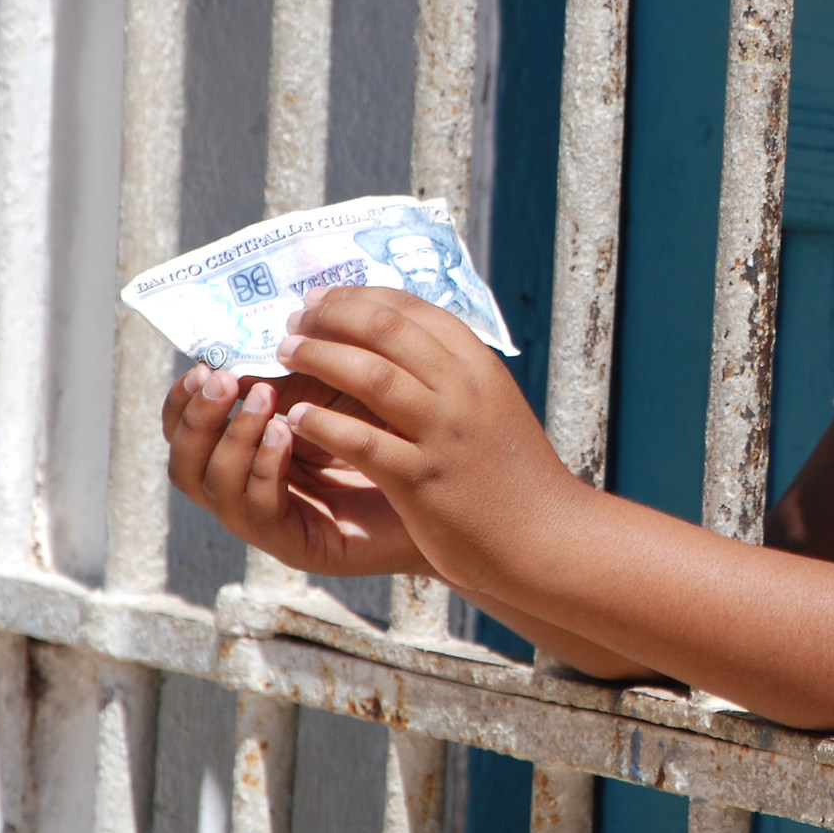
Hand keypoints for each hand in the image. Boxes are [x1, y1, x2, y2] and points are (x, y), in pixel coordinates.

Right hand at [162, 365, 433, 577]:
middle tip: (221, 379)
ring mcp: (271, 520)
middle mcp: (248, 487)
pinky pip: (261, 510)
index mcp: (248, 449)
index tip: (202, 363)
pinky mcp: (300, 546)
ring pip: (214, 487)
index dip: (183, 400)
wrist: (451, 490)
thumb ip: (304, 367)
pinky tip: (285, 433)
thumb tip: (269, 326)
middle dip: (196, 418)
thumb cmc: (399, 432)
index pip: (188, 431)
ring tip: (263, 398)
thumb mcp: (344, 389)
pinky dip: (265, 467)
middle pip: (185, 463)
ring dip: (232, 436)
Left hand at [269, 285, 580, 599]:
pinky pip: (363, 441)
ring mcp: (445, 433)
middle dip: (331, 318)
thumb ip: (452, 374)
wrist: (546, 535)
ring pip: (371, 376)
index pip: (412, 310)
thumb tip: (397, 341)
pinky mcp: (424, 479)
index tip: (321, 298)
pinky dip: (324, 425)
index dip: (359, 297)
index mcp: (480, 366)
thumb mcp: (491, 405)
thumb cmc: (512, 473)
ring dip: (320, 357)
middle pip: (387, 330)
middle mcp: (465, 390)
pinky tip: (297, 417)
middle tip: (293, 322)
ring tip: (287, 354)